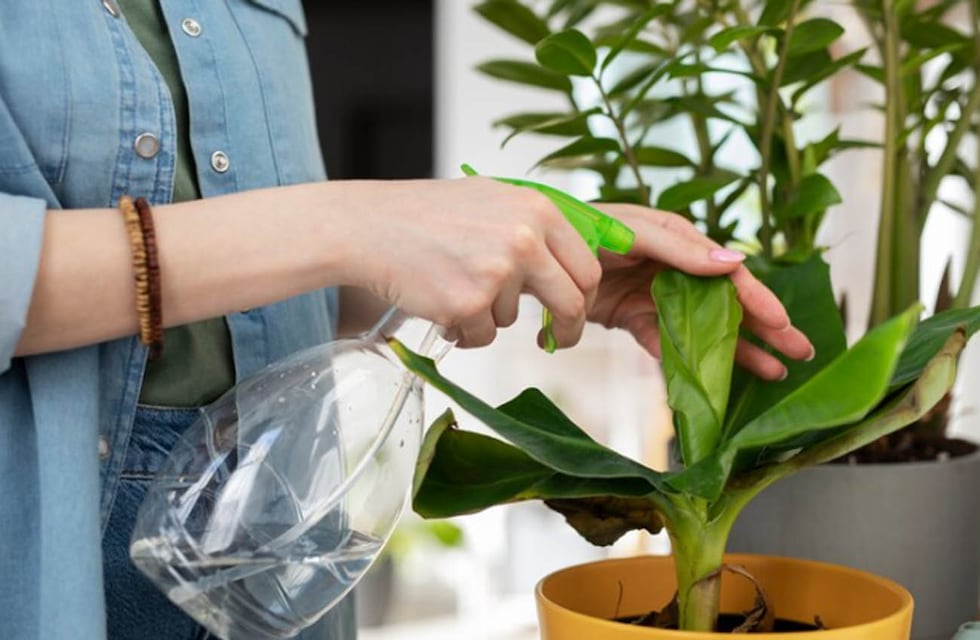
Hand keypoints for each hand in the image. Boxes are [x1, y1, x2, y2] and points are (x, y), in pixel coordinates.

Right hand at [342, 177, 600, 347]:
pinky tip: (437, 301)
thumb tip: (571, 266)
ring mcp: (497, 272)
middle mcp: (525, 238)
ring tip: (451, 285)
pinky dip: (462, 330)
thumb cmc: (425, 214)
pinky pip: (481, 335)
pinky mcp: (468, 303)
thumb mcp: (491, 200)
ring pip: (512, 319)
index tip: (573, 313)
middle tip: (553, 341)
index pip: (586, 266)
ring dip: (486, 316)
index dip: (583, 298)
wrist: (368, 227)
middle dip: (567, 330)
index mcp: (537, 209)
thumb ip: (534, 228)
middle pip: (571, 302)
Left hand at [586, 204, 813, 380]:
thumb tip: (733, 262)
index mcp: (681, 242)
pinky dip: (690, 361)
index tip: (783, 322)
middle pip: (727, 303)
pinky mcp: (636, 319)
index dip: (758, 298)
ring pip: (705, 328)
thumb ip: (679, 248)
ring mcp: (657, 297)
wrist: (539, 252)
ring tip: (773, 372)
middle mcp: (676, 271)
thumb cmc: (586, 229)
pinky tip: (717, 379)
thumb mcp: (634, 233)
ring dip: (738, 350)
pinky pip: (669, 344)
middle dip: (764, 327)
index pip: (729, 273)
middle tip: (800, 352)